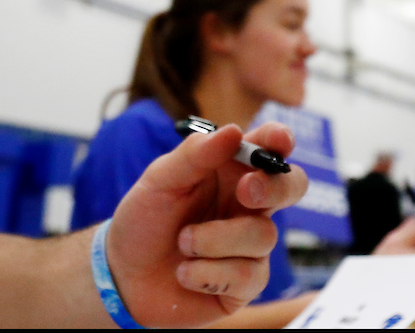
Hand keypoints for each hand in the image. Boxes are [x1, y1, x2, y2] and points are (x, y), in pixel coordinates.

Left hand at [105, 122, 307, 327]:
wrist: (123, 277)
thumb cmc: (144, 220)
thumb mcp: (159, 181)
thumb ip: (195, 155)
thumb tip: (234, 131)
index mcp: (231, 171)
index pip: (268, 147)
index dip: (280, 141)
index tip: (279, 141)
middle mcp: (248, 204)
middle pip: (292, 186)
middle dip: (274, 188)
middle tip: (246, 191)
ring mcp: (250, 245)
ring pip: (263, 235)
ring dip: (214, 240)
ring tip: (182, 242)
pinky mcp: (245, 283)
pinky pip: (248, 274)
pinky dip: (208, 272)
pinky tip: (185, 273)